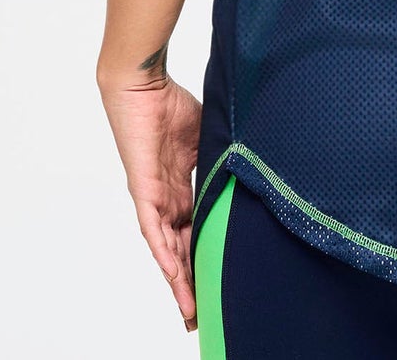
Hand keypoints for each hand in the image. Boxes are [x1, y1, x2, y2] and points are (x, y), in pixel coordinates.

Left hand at [98, 74, 203, 332]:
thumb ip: (223, 155)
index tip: (216, 281)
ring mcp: (154, 196)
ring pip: (167, 248)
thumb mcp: (208, 135)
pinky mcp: (143, 190)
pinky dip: (163, 252)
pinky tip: (173, 275)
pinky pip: (153, 229)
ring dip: (178, 278)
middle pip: (180, 249)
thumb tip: (253, 164)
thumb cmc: (170, 103)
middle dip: (191, 281)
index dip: (204, 256)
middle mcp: (166, 198)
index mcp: (182, 186)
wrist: (143, 84)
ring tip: (191, 307)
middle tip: (202, 312)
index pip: (194, 231)